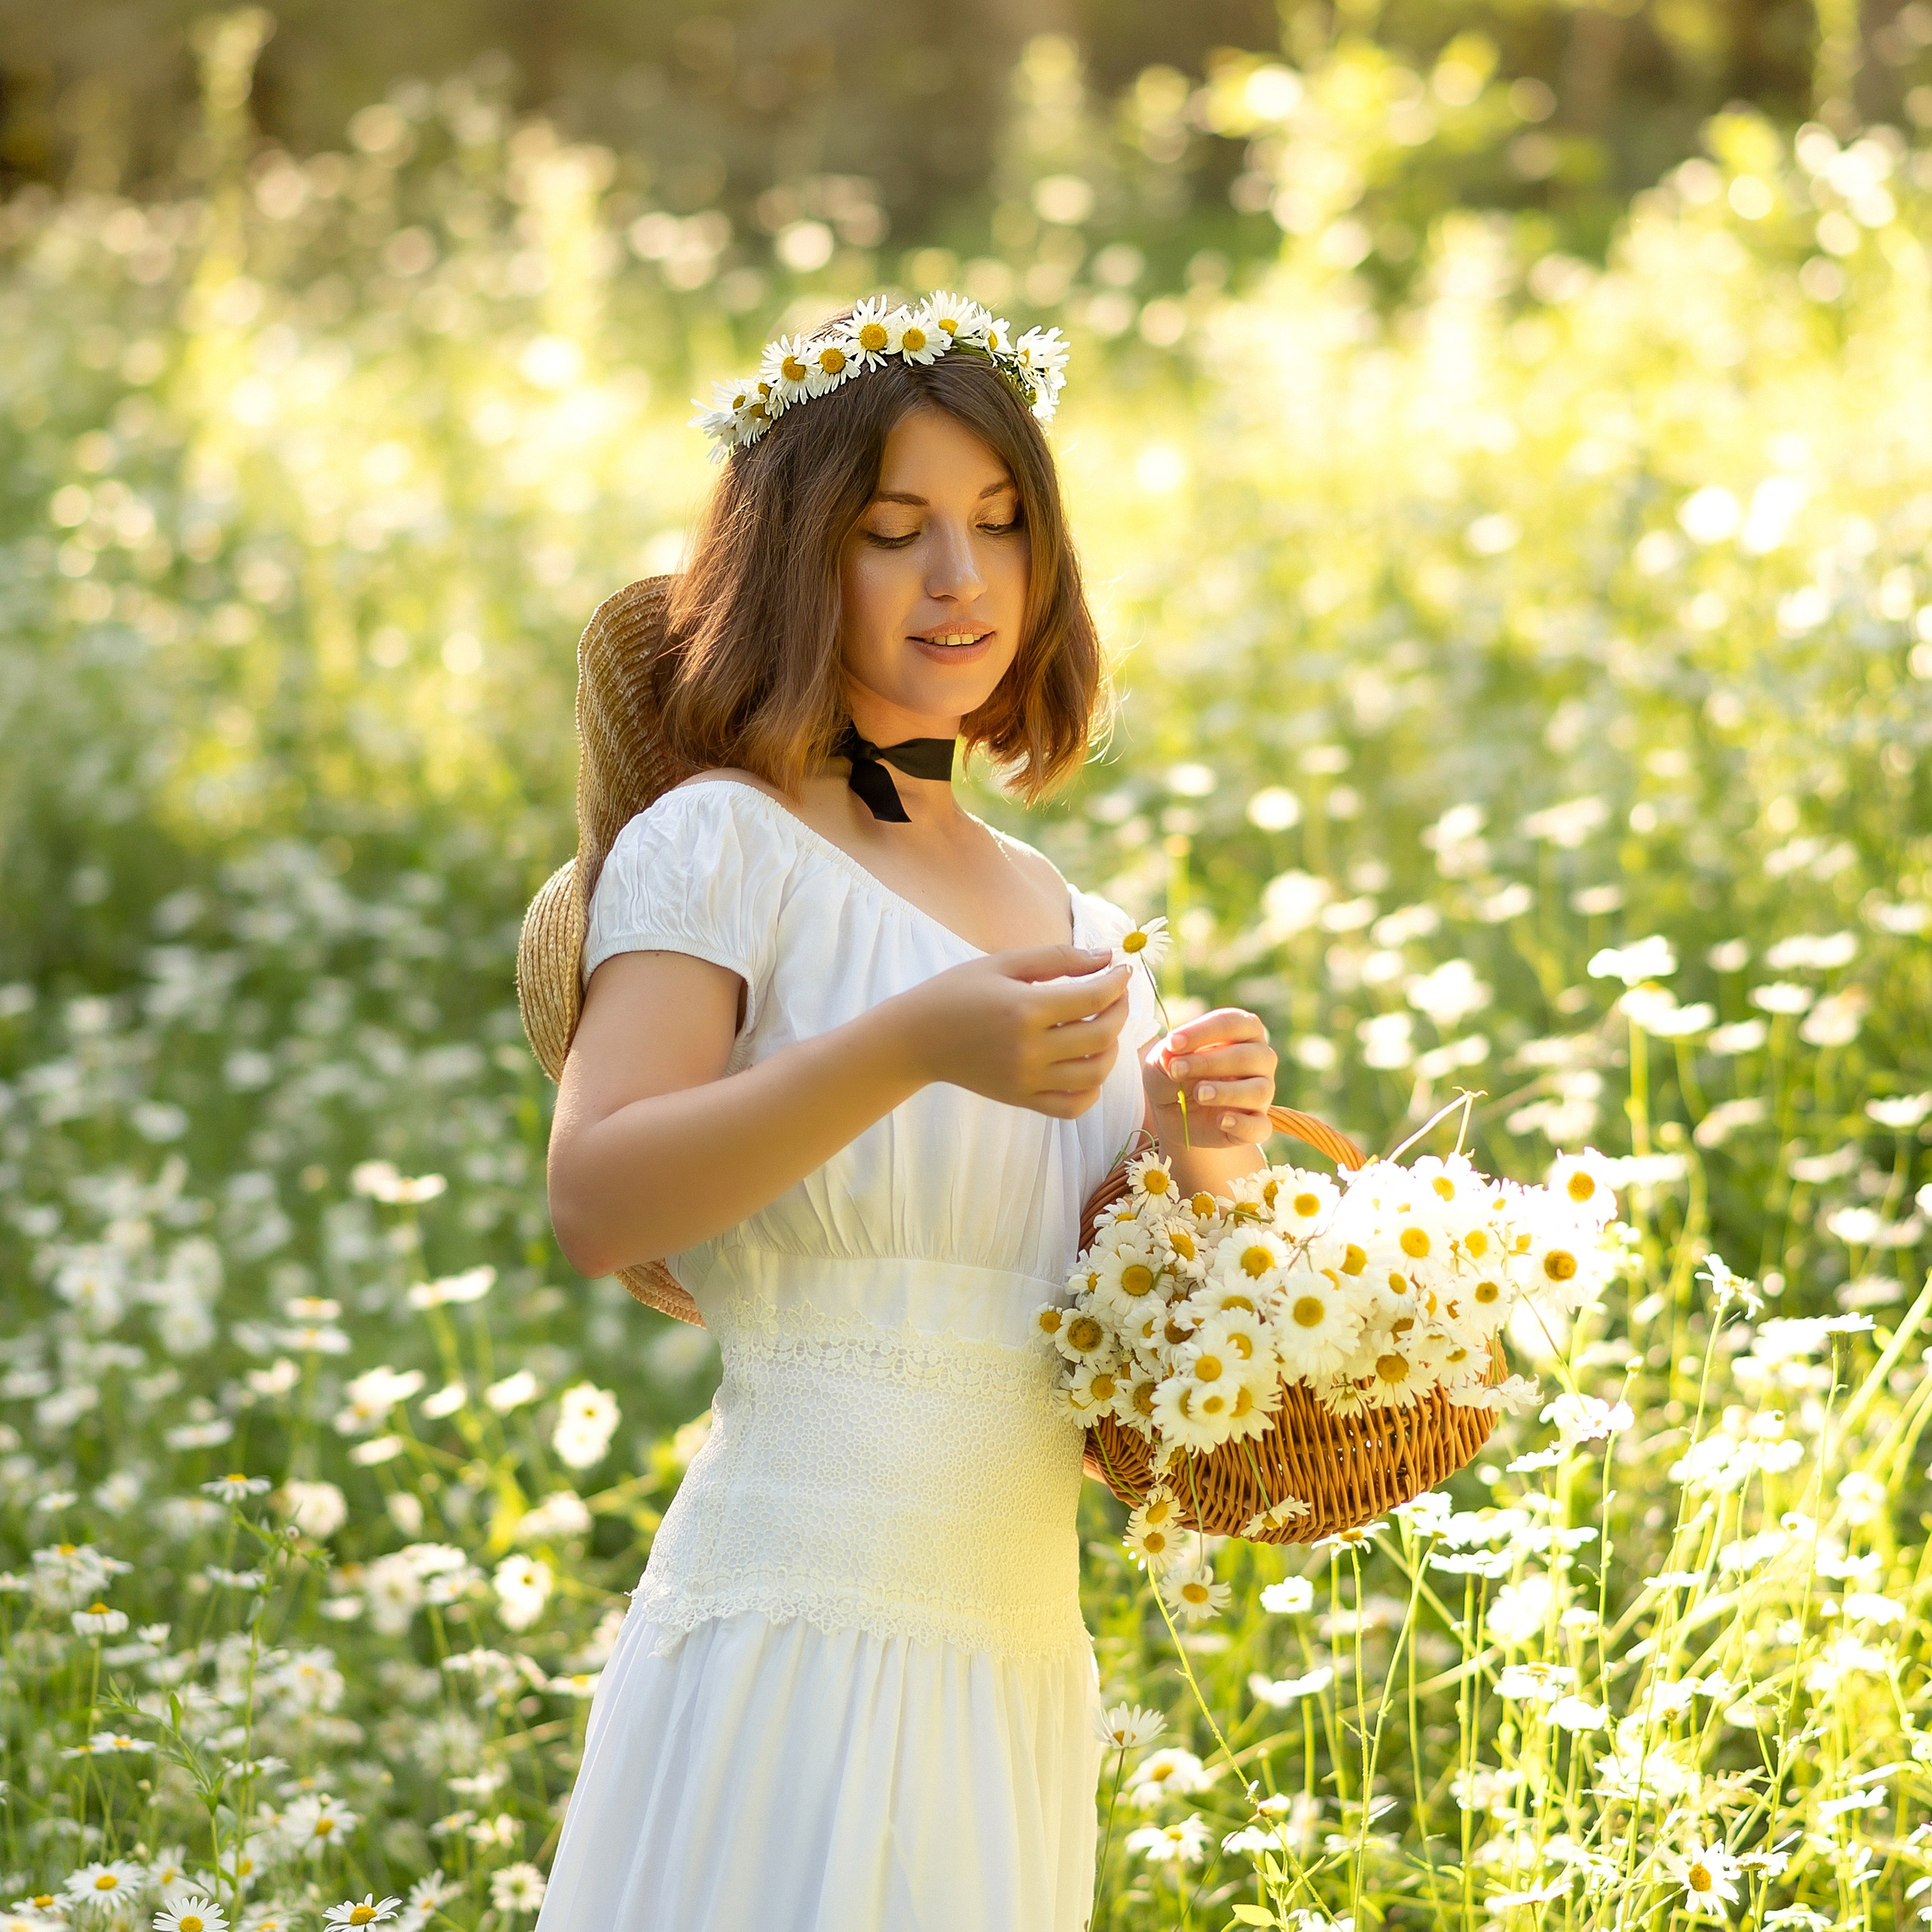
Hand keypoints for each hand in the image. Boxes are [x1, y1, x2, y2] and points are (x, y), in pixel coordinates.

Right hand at [895, 946, 1131, 1118]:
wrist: (917, 1038)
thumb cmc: (958, 991)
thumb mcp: (1004, 962)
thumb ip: (1059, 958)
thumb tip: (1106, 958)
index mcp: (1025, 1009)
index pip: (1093, 999)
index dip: (1118, 982)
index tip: (1124, 970)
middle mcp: (1029, 1049)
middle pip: (1100, 1036)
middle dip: (1120, 1010)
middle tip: (1118, 994)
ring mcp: (1026, 1079)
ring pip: (1095, 1074)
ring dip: (1112, 1049)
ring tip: (1105, 1029)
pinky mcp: (1021, 1098)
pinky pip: (1073, 1106)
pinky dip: (1092, 1089)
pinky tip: (1088, 1065)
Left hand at [1142, 1007, 1277, 1149]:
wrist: (1177, 1118)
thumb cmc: (1176, 1076)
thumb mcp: (1161, 1063)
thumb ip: (1166, 1055)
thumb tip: (1170, 1053)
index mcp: (1242, 1032)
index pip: (1232, 1023)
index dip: (1202, 1031)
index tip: (1172, 1043)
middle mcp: (1260, 1059)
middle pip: (1247, 1056)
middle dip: (1208, 1062)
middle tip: (1176, 1070)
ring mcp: (1262, 1093)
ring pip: (1259, 1090)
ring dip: (1227, 1092)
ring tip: (1199, 1094)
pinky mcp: (1256, 1124)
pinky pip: (1260, 1126)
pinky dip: (1243, 1124)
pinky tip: (1221, 1121)